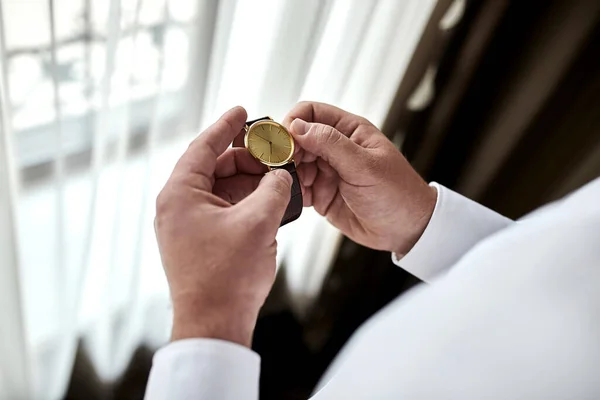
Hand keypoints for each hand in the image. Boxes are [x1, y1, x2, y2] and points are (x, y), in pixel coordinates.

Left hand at [155, 106, 291, 346]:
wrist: (214, 325)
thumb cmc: (228, 276)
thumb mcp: (259, 223)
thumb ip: (274, 189)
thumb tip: (281, 176)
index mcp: (180, 194)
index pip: (203, 147)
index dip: (226, 126)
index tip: (243, 110)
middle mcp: (178, 207)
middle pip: (214, 168)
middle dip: (246, 159)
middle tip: (274, 155)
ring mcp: (187, 226)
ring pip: (221, 190)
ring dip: (248, 182)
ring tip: (276, 179)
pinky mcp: (199, 242)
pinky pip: (223, 210)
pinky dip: (245, 202)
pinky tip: (267, 202)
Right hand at [282, 102, 435, 256]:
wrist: (406, 231)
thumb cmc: (397, 193)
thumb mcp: (363, 166)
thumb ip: (329, 144)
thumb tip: (297, 126)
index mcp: (349, 131)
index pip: (311, 113)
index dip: (293, 122)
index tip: (283, 140)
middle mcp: (336, 148)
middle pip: (298, 139)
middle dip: (288, 151)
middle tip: (285, 167)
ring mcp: (328, 170)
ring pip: (295, 163)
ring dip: (290, 173)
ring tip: (298, 185)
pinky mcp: (322, 193)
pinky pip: (299, 187)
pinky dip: (294, 191)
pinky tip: (301, 198)